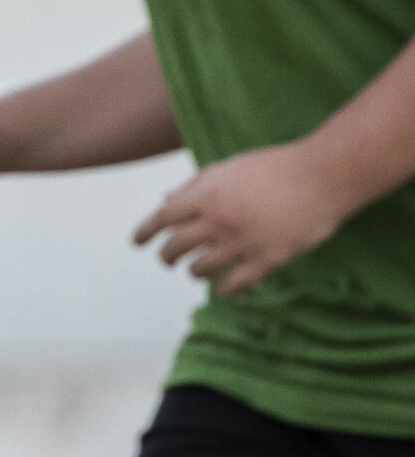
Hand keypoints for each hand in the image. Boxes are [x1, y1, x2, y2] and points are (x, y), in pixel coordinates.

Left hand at [134, 142, 345, 295]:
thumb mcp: (227, 168)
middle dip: (166, 256)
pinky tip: (221, 288)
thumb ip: (194, 186)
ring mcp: (243, 243)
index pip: (163, 218)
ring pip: (201, 269)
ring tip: (195, 270)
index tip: (136, 243)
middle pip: (177, 246)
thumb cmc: (273, 167)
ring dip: (193, 272)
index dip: (145, 231)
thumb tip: (165, 201)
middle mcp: (219, 221)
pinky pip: (236, 284)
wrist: (321, 176)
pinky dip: (224, 289)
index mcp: (207, 196)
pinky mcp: (268, 260)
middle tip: (166, 260)